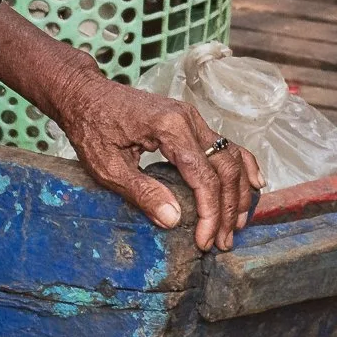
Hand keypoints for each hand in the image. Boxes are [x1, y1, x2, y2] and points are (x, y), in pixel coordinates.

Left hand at [51, 68, 261, 252]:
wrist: (83, 94)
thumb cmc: (89, 127)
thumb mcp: (106, 166)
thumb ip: (141, 192)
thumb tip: (174, 220)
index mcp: (169, 128)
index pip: (204, 177)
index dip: (209, 213)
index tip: (205, 241)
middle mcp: (189, 119)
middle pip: (225, 169)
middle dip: (227, 210)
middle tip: (223, 243)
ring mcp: (192, 118)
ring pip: (231, 157)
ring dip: (237, 193)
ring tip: (235, 226)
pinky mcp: (190, 122)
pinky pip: (225, 145)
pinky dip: (242, 166)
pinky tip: (254, 185)